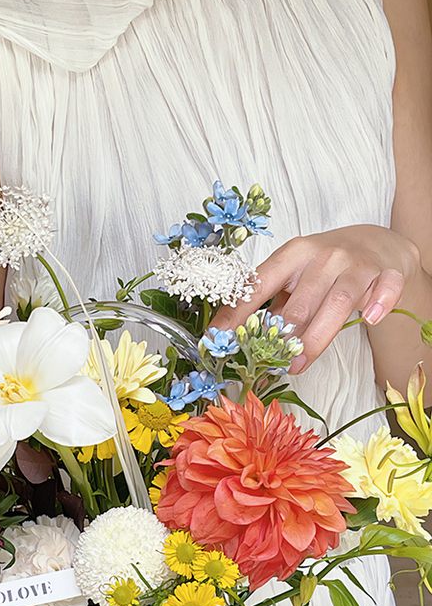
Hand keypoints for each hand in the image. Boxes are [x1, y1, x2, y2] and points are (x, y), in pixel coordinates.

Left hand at [211, 224, 422, 374]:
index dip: (236, 313)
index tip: (217, 337)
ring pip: (336, 304)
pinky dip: (378, 305)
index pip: (259, 284)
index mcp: (292, 254)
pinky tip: (368, 319)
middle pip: (300, 303)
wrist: (376, 241)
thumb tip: (235, 336)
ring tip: (299, 364)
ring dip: (316, 339)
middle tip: (270, 363)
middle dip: (282, 338)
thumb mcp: (293, 275)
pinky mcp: (386, 274)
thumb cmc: (325, 265)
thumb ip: (272, 302)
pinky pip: (385, 290)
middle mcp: (323, 256)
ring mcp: (356, 264)